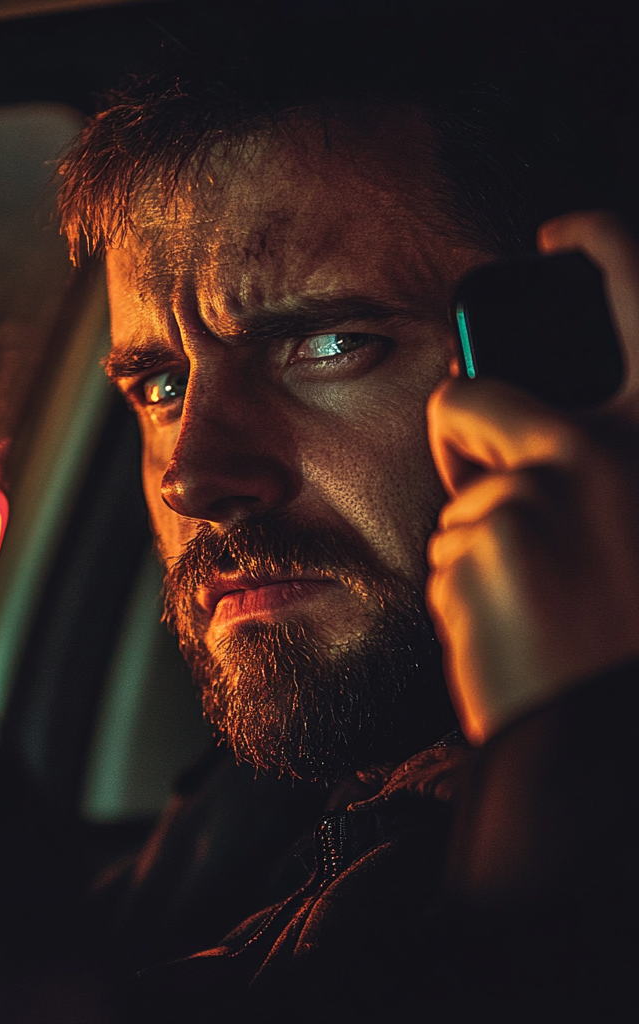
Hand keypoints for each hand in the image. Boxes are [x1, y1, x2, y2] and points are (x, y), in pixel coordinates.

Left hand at [426, 211, 638, 743]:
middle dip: (466, 429)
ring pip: (459, 495)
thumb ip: (611, 460)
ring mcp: (527, 503)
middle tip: (497, 479)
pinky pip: (447, 550)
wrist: (614, 750)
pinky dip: (468, 583)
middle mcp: (601, 454)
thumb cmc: (638, 639)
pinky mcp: (470, 555)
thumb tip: (546, 431)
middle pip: (475, 398)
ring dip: (481, 536)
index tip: (555, 229)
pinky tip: (516, 631)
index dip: (601, 241)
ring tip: (542, 603)